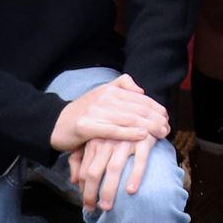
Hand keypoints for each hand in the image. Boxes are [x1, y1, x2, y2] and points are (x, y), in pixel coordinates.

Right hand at [50, 75, 170, 154]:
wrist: (55, 124)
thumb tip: (141, 90)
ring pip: (128, 118)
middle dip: (156, 118)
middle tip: (167, 128)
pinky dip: (128, 132)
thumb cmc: (83, 112)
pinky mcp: (86, 126)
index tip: (166, 117)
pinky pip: (111, 130)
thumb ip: (121, 86)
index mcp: (110, 91)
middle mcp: (104, 98)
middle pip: (137, 108)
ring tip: (161, 133)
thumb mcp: (101, 94)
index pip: (140, 98)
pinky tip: (142, 136)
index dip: (156, 108)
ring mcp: (95, 111)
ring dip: (148, 126)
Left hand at [67, 132, 151, 211]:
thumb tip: (73, 181)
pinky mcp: (144, 140)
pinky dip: (135, 176)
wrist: (142, 113)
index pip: (84, 170)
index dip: (84, 189)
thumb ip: (80, 159)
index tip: (87, 204)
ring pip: (114, 169)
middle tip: (92, 209)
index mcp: (94, 142)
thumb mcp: (95, 140)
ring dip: (109, 190)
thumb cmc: (116, 132)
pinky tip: (131, 191)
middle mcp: (108, 142)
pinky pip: (139, 161)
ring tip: (107, 207)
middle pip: (95, 171)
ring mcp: (125, 141)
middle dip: (91, 193)